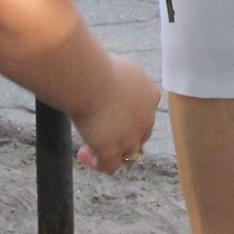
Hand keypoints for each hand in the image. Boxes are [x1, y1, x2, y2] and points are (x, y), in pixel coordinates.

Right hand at [72, 53, 160, 172]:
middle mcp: (146, 118)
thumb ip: (123, 78)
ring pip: (130, 154)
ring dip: (114, 153)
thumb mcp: (121, 67)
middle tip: (103, 130)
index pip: (146, 111)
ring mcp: (131, 137)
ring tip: (92, 147)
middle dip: (124, 134)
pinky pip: (109, 166)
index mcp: (150, 95)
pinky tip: (84, 154)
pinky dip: (98, 164)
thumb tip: (112, 80)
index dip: (130, 114)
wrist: (91, 80)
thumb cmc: (100, 66)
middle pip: (141, 134)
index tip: (111, 111)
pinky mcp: (112, 150)